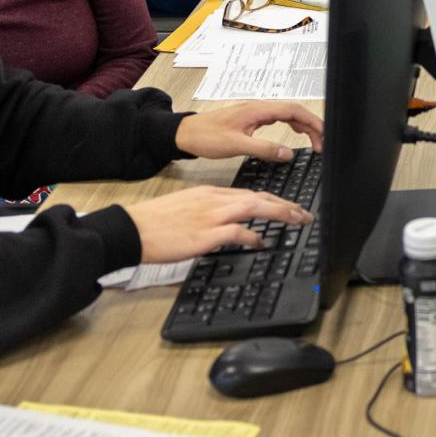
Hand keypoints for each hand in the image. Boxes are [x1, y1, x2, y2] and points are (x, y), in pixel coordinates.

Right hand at [124, 186, 310, 264]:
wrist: (132, 229)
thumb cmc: (154, 223)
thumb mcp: (186, 209)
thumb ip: (209, 212)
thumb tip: (229, 226)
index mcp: (209, 194)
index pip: (249, 193)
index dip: (272, 200)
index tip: (287, 207)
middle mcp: (213, 201)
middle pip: (257, 197)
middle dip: (285, 205)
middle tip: (304, 214)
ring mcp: (209, 216)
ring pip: (254, 207)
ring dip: (279, 213)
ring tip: (297, 221)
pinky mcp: (204, 234)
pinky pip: (236, 231)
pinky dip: (252, 236)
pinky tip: (261, 242)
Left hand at [175, 101, 323, 161]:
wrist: (186, 134)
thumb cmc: (206, 137)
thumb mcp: (236, 146)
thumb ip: (264, 149)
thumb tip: (288, 153)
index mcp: (257, 110)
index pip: (294, 111)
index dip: (313, 122)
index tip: (324, 136)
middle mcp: (259, 108)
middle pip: (294, 111)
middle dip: (312, 126)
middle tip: (322, 144)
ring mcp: (255, 112)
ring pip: (287, 115)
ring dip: (303, 127)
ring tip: (314, 143)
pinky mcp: (251, 119)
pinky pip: (278, 119)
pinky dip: (291, 127)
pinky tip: (293, 136)